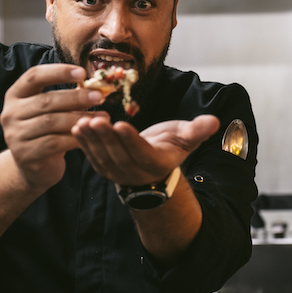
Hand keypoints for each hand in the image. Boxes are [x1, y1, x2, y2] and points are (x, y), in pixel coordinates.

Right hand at [0, 64, 104, 190]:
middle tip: (100, 96)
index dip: (58, 72)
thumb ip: (69, 98)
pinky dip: (74, 138)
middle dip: (75, 97)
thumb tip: (98, 87)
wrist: (34, 165)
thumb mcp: (55, 111)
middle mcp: (10, 113)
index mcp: (16, 95)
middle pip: (45, 101)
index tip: (82, 72)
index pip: (33, 76)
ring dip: (80, 119)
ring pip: (51, 122)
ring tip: (102, 118)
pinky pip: (53, 143)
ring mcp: (14, 134)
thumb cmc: (48, 131)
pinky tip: (90, 136)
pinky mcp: (24, 154)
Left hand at [72, 114, 220, 185]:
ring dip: (92, 140)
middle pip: (119, 155)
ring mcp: (117, 172)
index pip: (142, 153)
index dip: (131, 140)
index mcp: (157, 163)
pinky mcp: (104, 167)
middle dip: (106, 138)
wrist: (154, 167)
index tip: (120, 124)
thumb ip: (197, 130)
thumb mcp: (186, 138)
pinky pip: (92, 156)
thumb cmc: (171, 146)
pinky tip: (77, 127)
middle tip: (95, 120)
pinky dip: (84, 143)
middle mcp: (136, 172)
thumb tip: (214, 121)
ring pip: (103, 156)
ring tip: (83, 122)